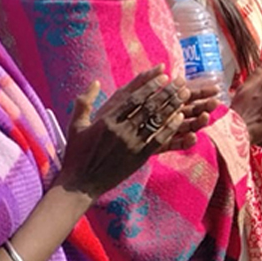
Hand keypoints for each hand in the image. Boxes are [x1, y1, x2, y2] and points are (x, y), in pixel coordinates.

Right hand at [55, 67, 189, 197]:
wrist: (80, 185)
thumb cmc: (77, 155)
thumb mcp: (76, 126)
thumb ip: (84, 102)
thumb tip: (95, 81)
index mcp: (106, 120)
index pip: (133, 98)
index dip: (150, 85)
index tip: (163, 75)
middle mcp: (120, 130)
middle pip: (149, 106)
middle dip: (167, 91)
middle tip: (181, 81)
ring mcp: (131, 144)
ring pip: (157, 120)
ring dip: (173, 105)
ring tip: (185, 94)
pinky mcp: (139, 157)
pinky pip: (159, 139)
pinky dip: (171, 127)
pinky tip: (181, 118)